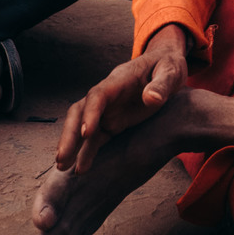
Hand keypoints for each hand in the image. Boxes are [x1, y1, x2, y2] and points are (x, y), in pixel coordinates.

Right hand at [55, 24, 188, 175]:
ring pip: (82, 126)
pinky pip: (95, 138)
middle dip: (70, 134)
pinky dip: (86, 152)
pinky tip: (80, 169)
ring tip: (62, 167)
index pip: (98, 96)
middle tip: (62, 157)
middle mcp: (108, 95)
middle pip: (80, 111)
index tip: (86, 133)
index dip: (90, 113)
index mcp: (119, 80)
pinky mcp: (113, 122)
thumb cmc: (168, 65)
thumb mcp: (171, 70)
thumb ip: (162, 84)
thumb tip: (151, 99)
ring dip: (72, 146)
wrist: (167, 66)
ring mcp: (108, 109)